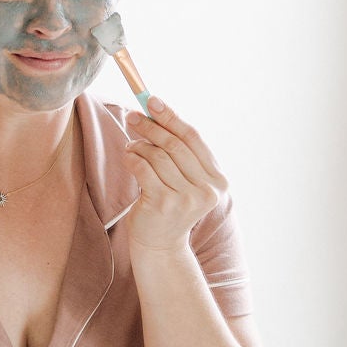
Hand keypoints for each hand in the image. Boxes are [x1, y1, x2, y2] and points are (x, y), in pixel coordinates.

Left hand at [124, 100, 227, 254]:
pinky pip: (143, 168)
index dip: (172, 117)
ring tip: (131, 146)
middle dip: (152, 127)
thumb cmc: (170, 205)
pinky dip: (132, 158)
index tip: (153, 101)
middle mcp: (207, 190)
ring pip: (158, 156)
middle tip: (134, 117)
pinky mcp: (164, 203)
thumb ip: (179, 152)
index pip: (194, 139)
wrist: (160, 245)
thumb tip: (155, 111)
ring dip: (140, 145)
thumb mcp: (184, 179)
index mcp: (217, 180)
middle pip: (175, 145)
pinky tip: (128, 157)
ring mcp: (186, 198)